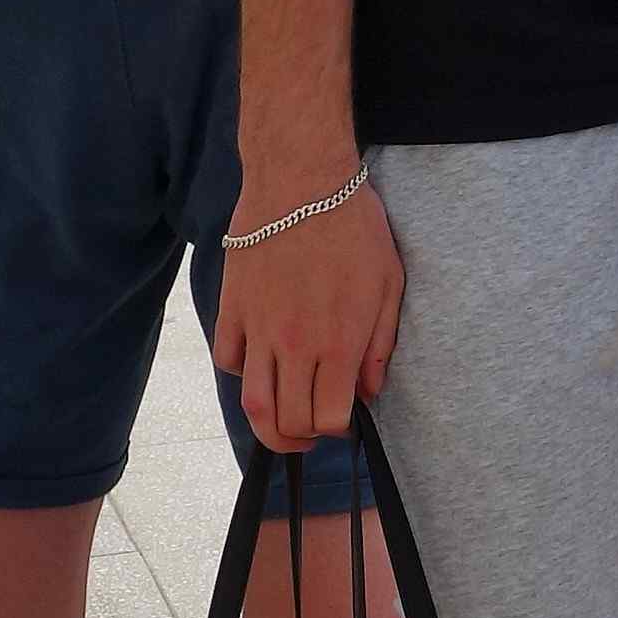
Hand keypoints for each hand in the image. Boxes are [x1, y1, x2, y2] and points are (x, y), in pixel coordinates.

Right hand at [217, 171, 402, 448]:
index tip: (345, 419)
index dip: (339, 429)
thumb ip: (380, 344)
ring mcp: (260, 329)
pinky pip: (229, 360)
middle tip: (314, 431)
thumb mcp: (388, 282)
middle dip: (304, 439)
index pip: (330, 417)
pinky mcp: (233, 308)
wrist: (301, 179)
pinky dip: (242, 373)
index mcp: (339, 342)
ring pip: (254, 403)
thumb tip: (368, 391)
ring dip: (268, 426)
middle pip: (289, 422)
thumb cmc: (353, 225)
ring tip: (283, 423)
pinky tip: (260, 365)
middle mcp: (296, 345)